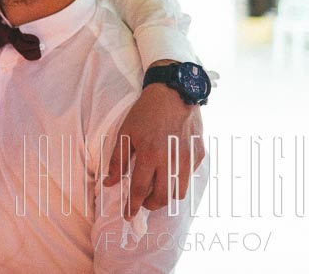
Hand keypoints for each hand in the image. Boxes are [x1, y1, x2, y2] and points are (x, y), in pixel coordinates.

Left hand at [104, 77, 204, 217]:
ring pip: (178, 192)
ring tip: (156, 190)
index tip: (127, 215)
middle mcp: (170, 159)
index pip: (139, 189)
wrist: (174, 93)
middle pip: (161, 197)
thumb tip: (109, 182)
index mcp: (149, 154)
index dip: (132, 205)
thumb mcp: (126, 132)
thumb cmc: (146, 112)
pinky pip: (188, 177)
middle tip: (142, 202)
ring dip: (165, 196)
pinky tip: (169, 172)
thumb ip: (117, 159)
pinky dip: (178, 180)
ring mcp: (187, 158)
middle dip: (149, 205)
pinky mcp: (198, 154)